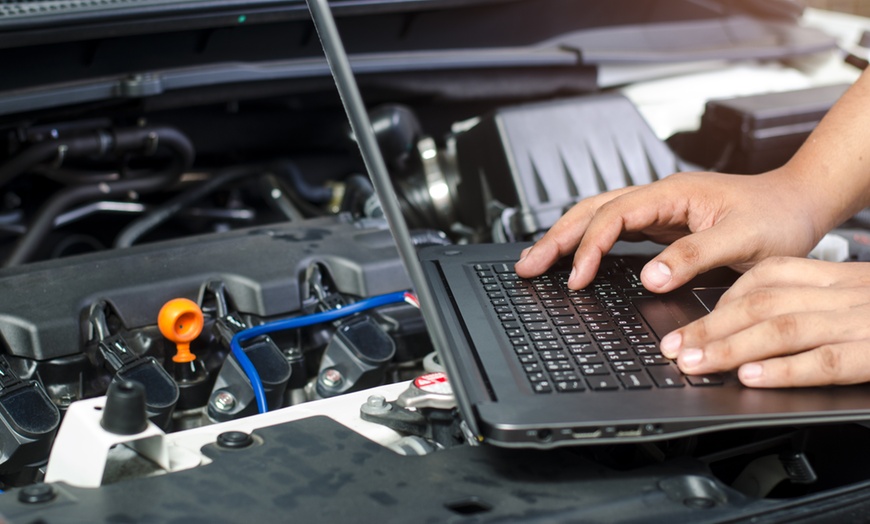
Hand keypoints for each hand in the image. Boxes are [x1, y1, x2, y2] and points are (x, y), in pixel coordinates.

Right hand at [514, 170, 824, 291]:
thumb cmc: (777, 216)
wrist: (799, 203)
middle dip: (556, 237)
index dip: (589, 248)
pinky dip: (588, 243)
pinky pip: (613, 229)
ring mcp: (658, 209)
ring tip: (537, 259)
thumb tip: (648, 277)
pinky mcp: (662, 223)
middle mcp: (659, 197)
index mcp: (671, 194)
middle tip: (527, 265)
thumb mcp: (743, 240)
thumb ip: (694, 256)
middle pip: (591, 210)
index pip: (613, 216)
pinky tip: (577, 257)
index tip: (577, 280)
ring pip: (597, 216)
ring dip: (565, 237)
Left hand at [660, 257, 869, 386]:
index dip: (724, 300)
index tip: (690, 320)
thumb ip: (816, 301)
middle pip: (762, 303)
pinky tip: (750, 377)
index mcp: (837, 276)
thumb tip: (756, 323)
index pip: (769, 276)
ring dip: (731, 347)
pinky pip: (824, 361)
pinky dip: (782, 370)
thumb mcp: (862, 293)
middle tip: (672, 346)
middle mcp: (844, 294)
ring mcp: (860, 322)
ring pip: (782, 329)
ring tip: (695, 362)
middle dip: (709, 325)